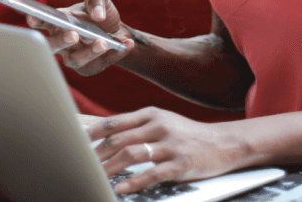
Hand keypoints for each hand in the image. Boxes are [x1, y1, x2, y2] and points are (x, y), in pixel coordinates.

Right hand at [25, 0, 134, 74]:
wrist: (119, 31)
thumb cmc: (101, 14)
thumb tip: (97, 16)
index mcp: (59, 22)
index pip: (41, 22)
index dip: (34, 20)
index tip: (33, 18)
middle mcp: (62, 42)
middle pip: (51, 46)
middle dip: (60, 41)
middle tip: (73, 34)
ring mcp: (74, 57)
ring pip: (75, 60)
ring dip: (89, 52)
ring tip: (103, 42)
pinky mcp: (90, 68)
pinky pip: (100, 64)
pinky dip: (115, 54)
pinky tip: (126, 44)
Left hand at [87, 107, 244, 194]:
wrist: (224, 142)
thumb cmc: (187, 134)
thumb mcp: (163, 121)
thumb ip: (138, 125)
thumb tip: (106, 134)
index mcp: (152, 114)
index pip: (116, 122)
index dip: (94, 133)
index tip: (77, 143)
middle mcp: (159, 126)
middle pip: (120, 139)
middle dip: (98, 154)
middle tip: (82, 165)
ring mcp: (170, 145)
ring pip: (132, 155)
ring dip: (110, 167)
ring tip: (96, 177)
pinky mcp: (180, 163)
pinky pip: (152, 174)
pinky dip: (134, 181)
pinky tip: (122, 188)